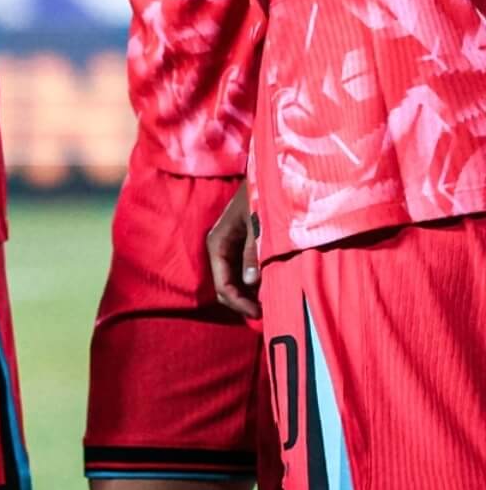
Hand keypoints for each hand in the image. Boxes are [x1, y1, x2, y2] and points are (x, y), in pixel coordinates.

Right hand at [205, 182, 259, 319]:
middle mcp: (220, 248)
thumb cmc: (261, 196)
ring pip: (235, 281)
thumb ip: (253, 251)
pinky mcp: (243, 248)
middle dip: (242, 301)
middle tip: (266, 312)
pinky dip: (255, 284)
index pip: (222, 283)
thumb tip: (251, 282)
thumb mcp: (257, 223)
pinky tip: (270, 286)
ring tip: (271, 301)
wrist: (269, 176)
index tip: (259, 313)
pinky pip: (244, 273)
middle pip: (226, 286)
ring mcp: (231, 249)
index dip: (238, 302)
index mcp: (218, 242)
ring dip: (250, 294)